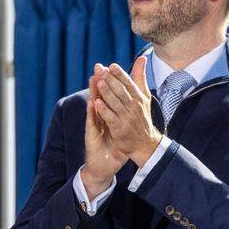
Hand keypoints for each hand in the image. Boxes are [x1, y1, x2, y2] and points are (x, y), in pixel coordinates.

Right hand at [82, 63, 126, 196]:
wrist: (107, 162)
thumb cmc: (116, 142)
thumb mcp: (122, 125)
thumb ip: (127, 112)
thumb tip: (136, 100)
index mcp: (108, 112)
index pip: (108, 94)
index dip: (110, 81)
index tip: (112, 66)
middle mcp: (100, 116)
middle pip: (99, 96)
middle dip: (100, 81)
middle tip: (99, 67)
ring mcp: (95, 124)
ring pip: (94, 106)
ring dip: (93, 92)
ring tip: (94, 78)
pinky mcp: (92, 134)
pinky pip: (92, 121)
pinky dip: (93, 112)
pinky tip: (93, 103)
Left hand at [92, 56, 162, 165]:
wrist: (145, 143)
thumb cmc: (142, 116)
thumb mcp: (144, 96)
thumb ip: (140, 77)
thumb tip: (142, 58)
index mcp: (139, 98)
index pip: (129, 84)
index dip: (121, 75)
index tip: (112, 66)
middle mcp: (134, 107)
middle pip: (121, 91)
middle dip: (111, 80)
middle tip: (101, 70)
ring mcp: (127, 118)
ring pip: (115, 103)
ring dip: (107, 93)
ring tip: (99, 82)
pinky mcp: (120, 129)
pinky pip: (111, 118)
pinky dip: (104, 110)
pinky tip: (96, 102)